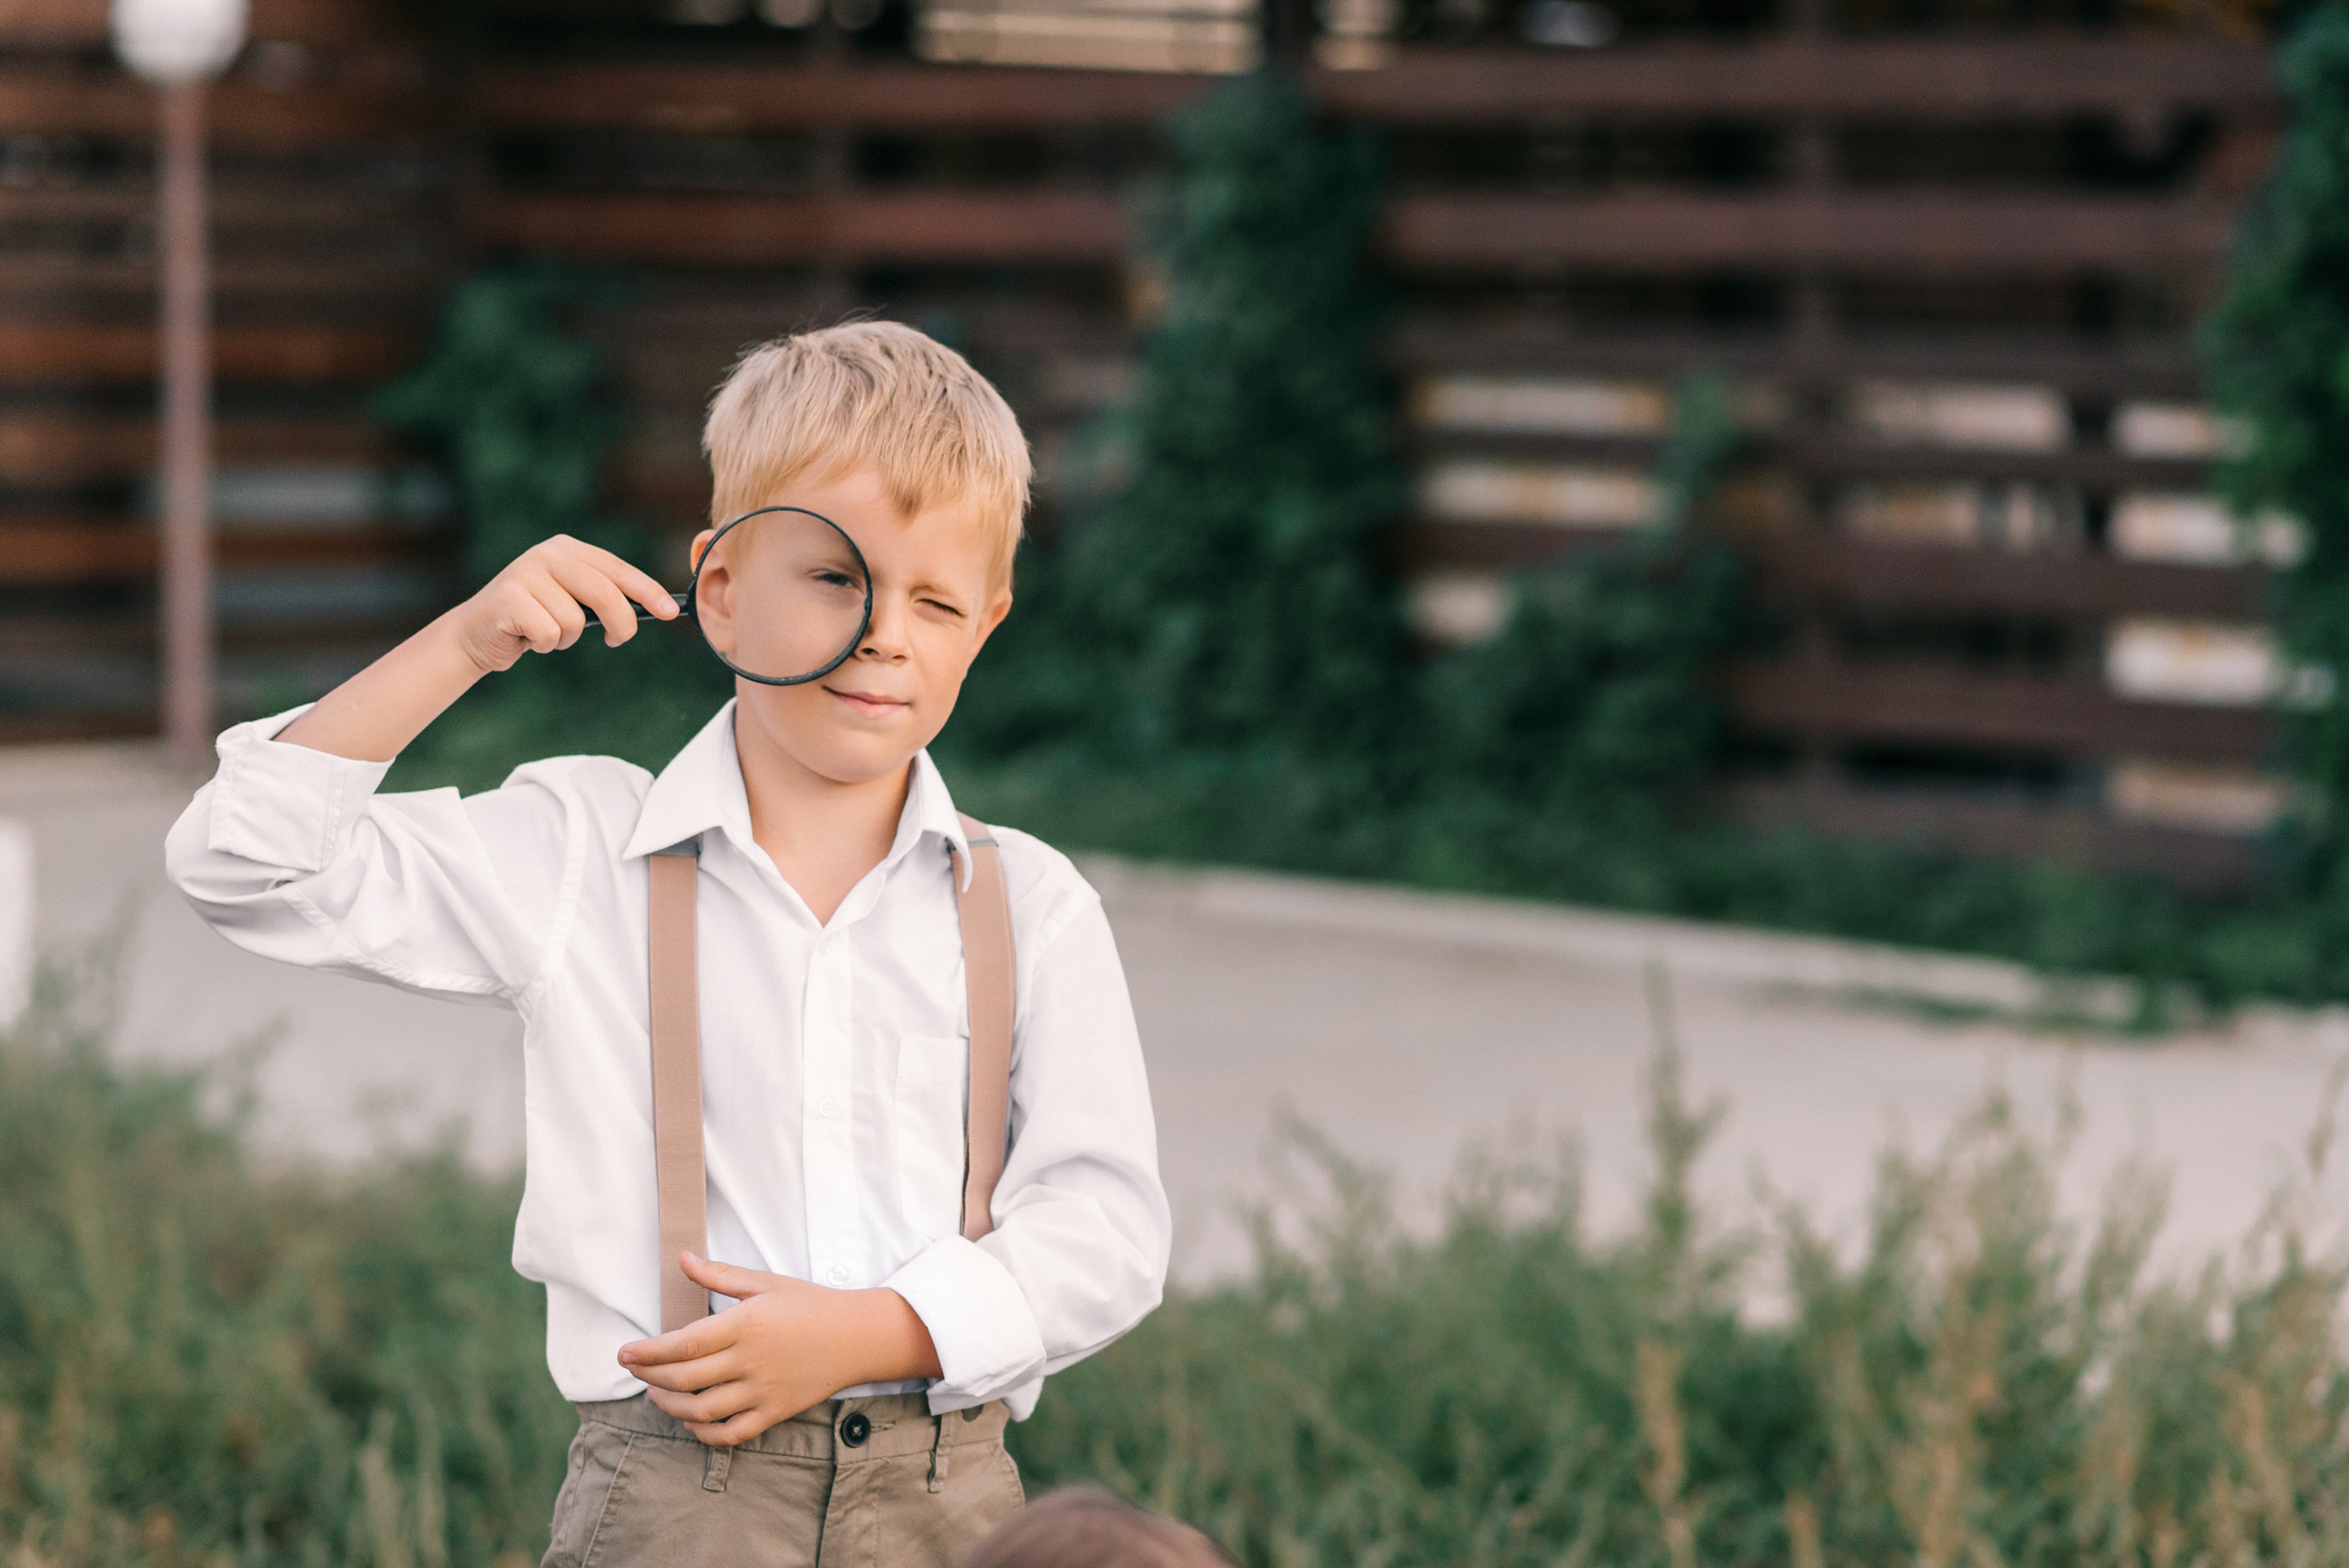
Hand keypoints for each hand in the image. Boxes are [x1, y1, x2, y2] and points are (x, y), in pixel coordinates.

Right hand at [450, 535, 678, 674]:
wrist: (476, 633)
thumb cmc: (533, 619)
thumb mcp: (570, 600)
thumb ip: (602, 596)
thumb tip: (655, 607)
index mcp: (567, 549)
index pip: (617, 569)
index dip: (647, 591)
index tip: (670, 612)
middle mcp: (547, 554)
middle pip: (605, 593)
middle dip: (622, 623)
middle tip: (617, 640)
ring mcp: (525, 573)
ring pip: (575, 621)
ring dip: (566, 639)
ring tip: (545, 633)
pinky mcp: (508, 598)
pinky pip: (550, 634)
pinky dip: (544, 646)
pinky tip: (526, 637)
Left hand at [617, 1252, 943, 1447]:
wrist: (857, 1335)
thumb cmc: (810, 1304)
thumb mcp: (765, 1282)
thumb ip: (719, 1275)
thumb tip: (682, 1259)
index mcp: (745, 1324)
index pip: (682, 1345)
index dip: (647, 1353)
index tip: (625, 1353)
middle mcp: (750, 1361)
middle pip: (684, 1380)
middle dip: (650, 1377)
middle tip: (635, 1370)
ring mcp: (762, 1391)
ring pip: (701, 1411)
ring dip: (669, 1407)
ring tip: (657, 1395)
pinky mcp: (774, 1412)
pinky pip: (731, 1433)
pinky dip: (704, 1433)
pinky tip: (691, 1421)